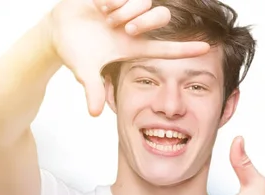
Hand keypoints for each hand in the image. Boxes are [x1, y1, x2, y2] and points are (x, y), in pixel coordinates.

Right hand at [49, 0, 209, 115]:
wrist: (57, 29)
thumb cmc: (75, 51)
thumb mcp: (84, 70)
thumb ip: (92, 89)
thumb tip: (94, 113)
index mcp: (134, 47)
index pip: (167, 49)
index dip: (186, 49)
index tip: (207, 49)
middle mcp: (136, 27)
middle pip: (161, 17)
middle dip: (146, 21)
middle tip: (125, 28)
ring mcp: (128, 9)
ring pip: (145, 2)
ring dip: (125, 9)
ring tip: (106, 18)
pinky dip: (112, 0)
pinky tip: (99, 6)